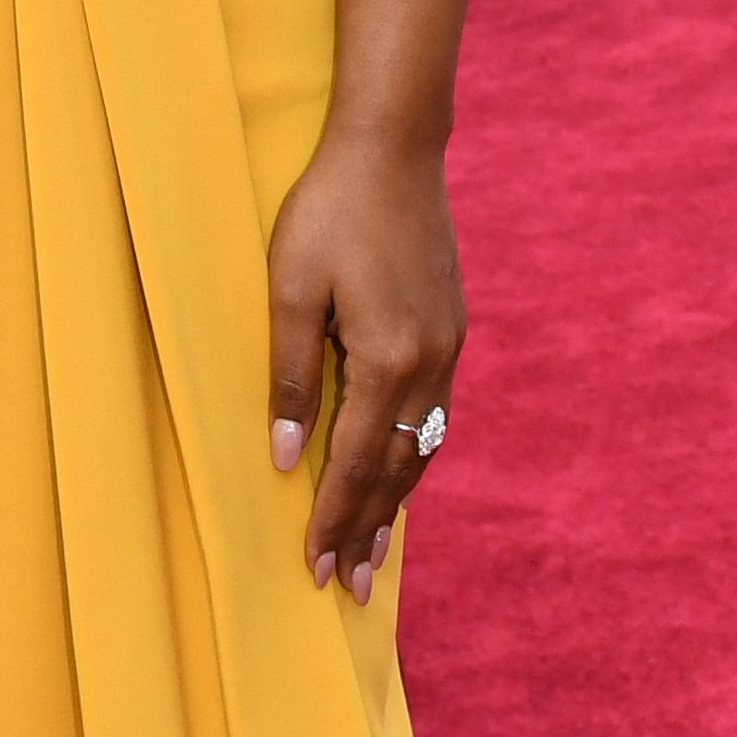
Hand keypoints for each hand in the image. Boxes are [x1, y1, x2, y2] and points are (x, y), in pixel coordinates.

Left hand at [265, 134, 463, 600]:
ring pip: (420, 448)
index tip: (316, 570)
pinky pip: (432, 417)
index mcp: (387, 360)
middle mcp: (429, 366)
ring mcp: (448, 349)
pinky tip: (398, 475)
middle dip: (368, 530)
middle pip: (395, 470)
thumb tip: (286, 457)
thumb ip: (289, 376)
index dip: (334, 520)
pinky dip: (412, 458)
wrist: (394, 148)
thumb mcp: (289, 288)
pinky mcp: (451, 331)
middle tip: (349, 588)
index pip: (353, 463)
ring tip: (376, 556)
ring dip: (395, 503)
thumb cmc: (329, 210)